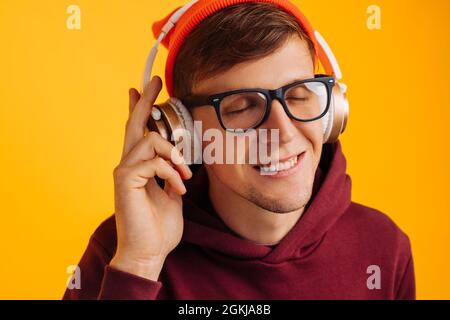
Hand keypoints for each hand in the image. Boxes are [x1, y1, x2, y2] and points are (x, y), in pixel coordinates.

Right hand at [109, 76, 191, 280]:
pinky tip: (178, 188)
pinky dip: (171, 172)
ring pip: (149, 140)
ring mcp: (125, 171)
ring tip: (184, 176)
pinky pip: (153, 162)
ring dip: (174, 155)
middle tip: (154, 81)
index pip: (138, 133)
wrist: (149, 251)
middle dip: (146, 101)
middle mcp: (128, 164)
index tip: (141, 90)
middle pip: (135, 124)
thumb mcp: (171, 195)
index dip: (139, 110)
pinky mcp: (125, 180)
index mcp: (140, 167)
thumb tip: (179, 163)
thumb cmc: (159, 226)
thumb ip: (171, 176)